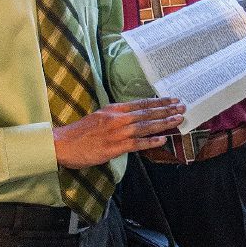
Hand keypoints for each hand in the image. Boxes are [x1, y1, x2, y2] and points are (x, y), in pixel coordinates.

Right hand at [53, 98, 184, 168]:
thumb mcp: (99, 117)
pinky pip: (136, 144)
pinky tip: (162, 140)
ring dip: (163, 123)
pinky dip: (150, 142)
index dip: (158, 102)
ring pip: (144, 126)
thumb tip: (133, 118)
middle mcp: (117, 118)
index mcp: (113, 109)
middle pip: (146, 112)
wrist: (62, 144)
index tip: (172, 99)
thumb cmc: (80, 133)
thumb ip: (116, 117)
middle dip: (166, 110)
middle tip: (182, 107)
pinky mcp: (114, 147)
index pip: (141, 103)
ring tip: (177, 120)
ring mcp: (116, 132)